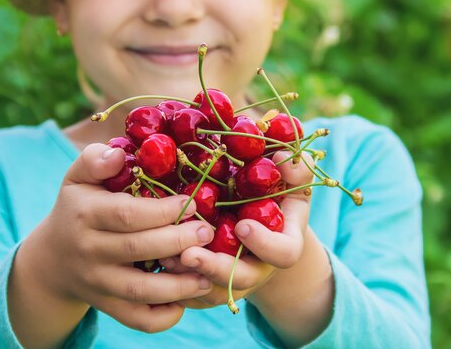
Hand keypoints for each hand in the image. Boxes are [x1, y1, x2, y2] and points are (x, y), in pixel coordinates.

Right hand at [11, 143, 214, 334]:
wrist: (52, 259)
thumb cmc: (76, 208)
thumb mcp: (77, 178)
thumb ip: (95, 159)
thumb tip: (120, 153)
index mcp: (85, 215)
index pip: (126, 214)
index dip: (162, 210)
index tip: (191, 203)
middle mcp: (89, 251)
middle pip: (137, 249)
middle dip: (178, 241)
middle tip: (209, 232)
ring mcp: (97, 283)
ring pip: (139, 291)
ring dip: (178, 285)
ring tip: (207, 273)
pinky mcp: (107, 306)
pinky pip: (136, 318)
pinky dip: (163, 317)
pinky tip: (186, 300)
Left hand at [161, 151, 313, 309]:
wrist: (260, 224)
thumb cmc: (277, 196)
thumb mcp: (292, 181)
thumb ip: (295, 170)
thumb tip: (282, 157)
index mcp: (284, 244)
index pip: (282, 254)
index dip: (264, 244)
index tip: (243, 226)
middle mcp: (258, 267)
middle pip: (241, 279)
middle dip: (214, 268)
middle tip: (188, 254)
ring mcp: (233, 279)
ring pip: (211, 290)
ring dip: (186, 277)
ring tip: (164, 258)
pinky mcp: (210, 284)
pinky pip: (192, 293)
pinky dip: (174, 282)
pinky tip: (155, 264)